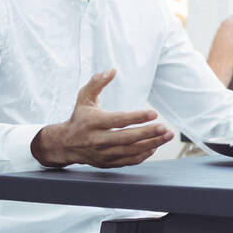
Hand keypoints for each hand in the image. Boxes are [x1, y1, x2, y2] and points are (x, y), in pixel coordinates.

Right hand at [32, 69, 175, 168]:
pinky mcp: (108, 162)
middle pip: (126, 138)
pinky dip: (143, 155)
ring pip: (130, 151)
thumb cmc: (80, 118)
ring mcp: (103, 153)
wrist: (66, 144)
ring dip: (151, 144)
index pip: (118, 120)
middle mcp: (97, 140)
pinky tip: (154, 146)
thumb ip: (97, 83)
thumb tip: (112, 70)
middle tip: (165, 128)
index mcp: (92, 122)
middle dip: (148, 133)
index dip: (137, 117)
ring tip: (166, 136)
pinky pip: (129, 160)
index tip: (153, 113)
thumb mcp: (84, 97)